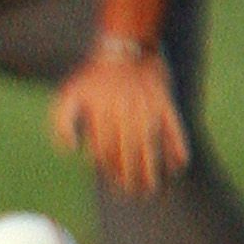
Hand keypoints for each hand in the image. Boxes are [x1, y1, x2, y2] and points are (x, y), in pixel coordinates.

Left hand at [50, 45, 189, 194]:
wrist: (124, 48)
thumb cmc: (92, 77)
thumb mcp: (68, 97)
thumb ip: (63, 125)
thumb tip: (72, 153)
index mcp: (102, 117)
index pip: (105, 152)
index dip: (109, 171)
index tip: (114, 185)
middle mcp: (125, 115)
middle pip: (128, 153)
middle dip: (131, 177)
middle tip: (136, 195)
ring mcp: (146, 109)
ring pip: (150, 145)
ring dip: (153, 169)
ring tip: (154, 189)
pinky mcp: (164, 102)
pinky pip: (173, 127)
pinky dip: (178, 145)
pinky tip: (181, 164)